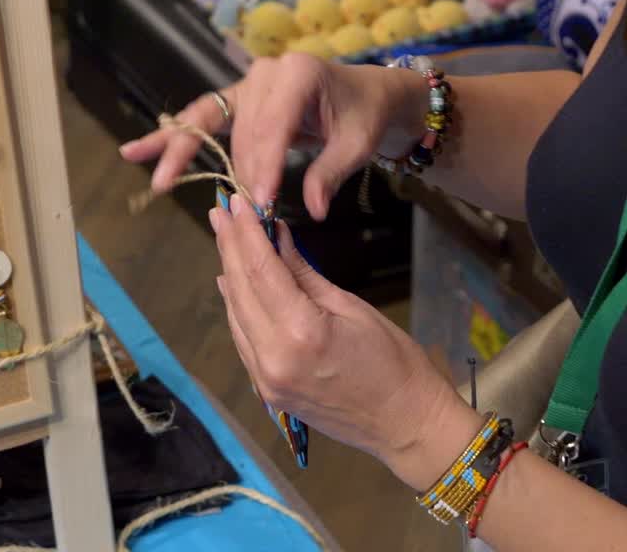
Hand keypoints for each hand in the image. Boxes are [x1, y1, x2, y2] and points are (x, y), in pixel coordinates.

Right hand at [120, 53, 423, 218]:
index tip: (260, 202)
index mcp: (298, 73)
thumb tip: (313, 209)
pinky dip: (172, 137)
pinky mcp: (236, 100)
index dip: (266, 166)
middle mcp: (266, 73)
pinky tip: (137, 150)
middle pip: (243, 131)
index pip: (274, 126)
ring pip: (210, 124)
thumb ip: (330, 174)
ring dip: (183, 154)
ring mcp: (246, 84)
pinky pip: (201, 120)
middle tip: (237, 211)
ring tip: (157, 181)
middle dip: (238, 173)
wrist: (366, 93)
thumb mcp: (357, 144)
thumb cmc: (363, 116)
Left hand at [210, 198, 482, 488]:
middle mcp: (273, 357)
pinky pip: (243, 339)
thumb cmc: (393, 362)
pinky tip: (232, 283)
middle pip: (240, 291)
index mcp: (300, 332)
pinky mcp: (266, 390)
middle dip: (229, 247)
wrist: (406, 425)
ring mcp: (265, 379)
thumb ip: (303, 273)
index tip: (234, 203)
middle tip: (221, 211)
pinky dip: (236, 308)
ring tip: (225, 238)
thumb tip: (275, 236)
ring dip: (229, 275)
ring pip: (235, 315)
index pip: (260, 271)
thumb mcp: (351, 308)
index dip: (244, 233)